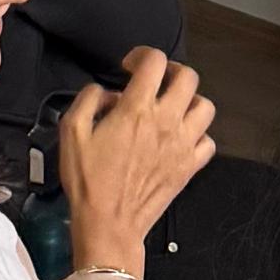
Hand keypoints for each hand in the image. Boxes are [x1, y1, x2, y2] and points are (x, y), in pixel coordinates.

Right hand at [55, 48, 215, 278]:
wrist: (109, 224)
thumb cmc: (88, 181)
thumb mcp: (71, 131)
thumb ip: (88, 100)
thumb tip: (105, 92)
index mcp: (136, 109)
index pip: (155, 61)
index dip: (141, 55)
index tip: (129, 67)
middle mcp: (166, 122)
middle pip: (189, 77)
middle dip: (171, 71)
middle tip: (155, 81)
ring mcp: (182, 145)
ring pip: (205, 106)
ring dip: (189, 101)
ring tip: (171, 107)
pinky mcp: (190, 167)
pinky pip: (208, 142)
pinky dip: (198, 135)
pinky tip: (180, 138)